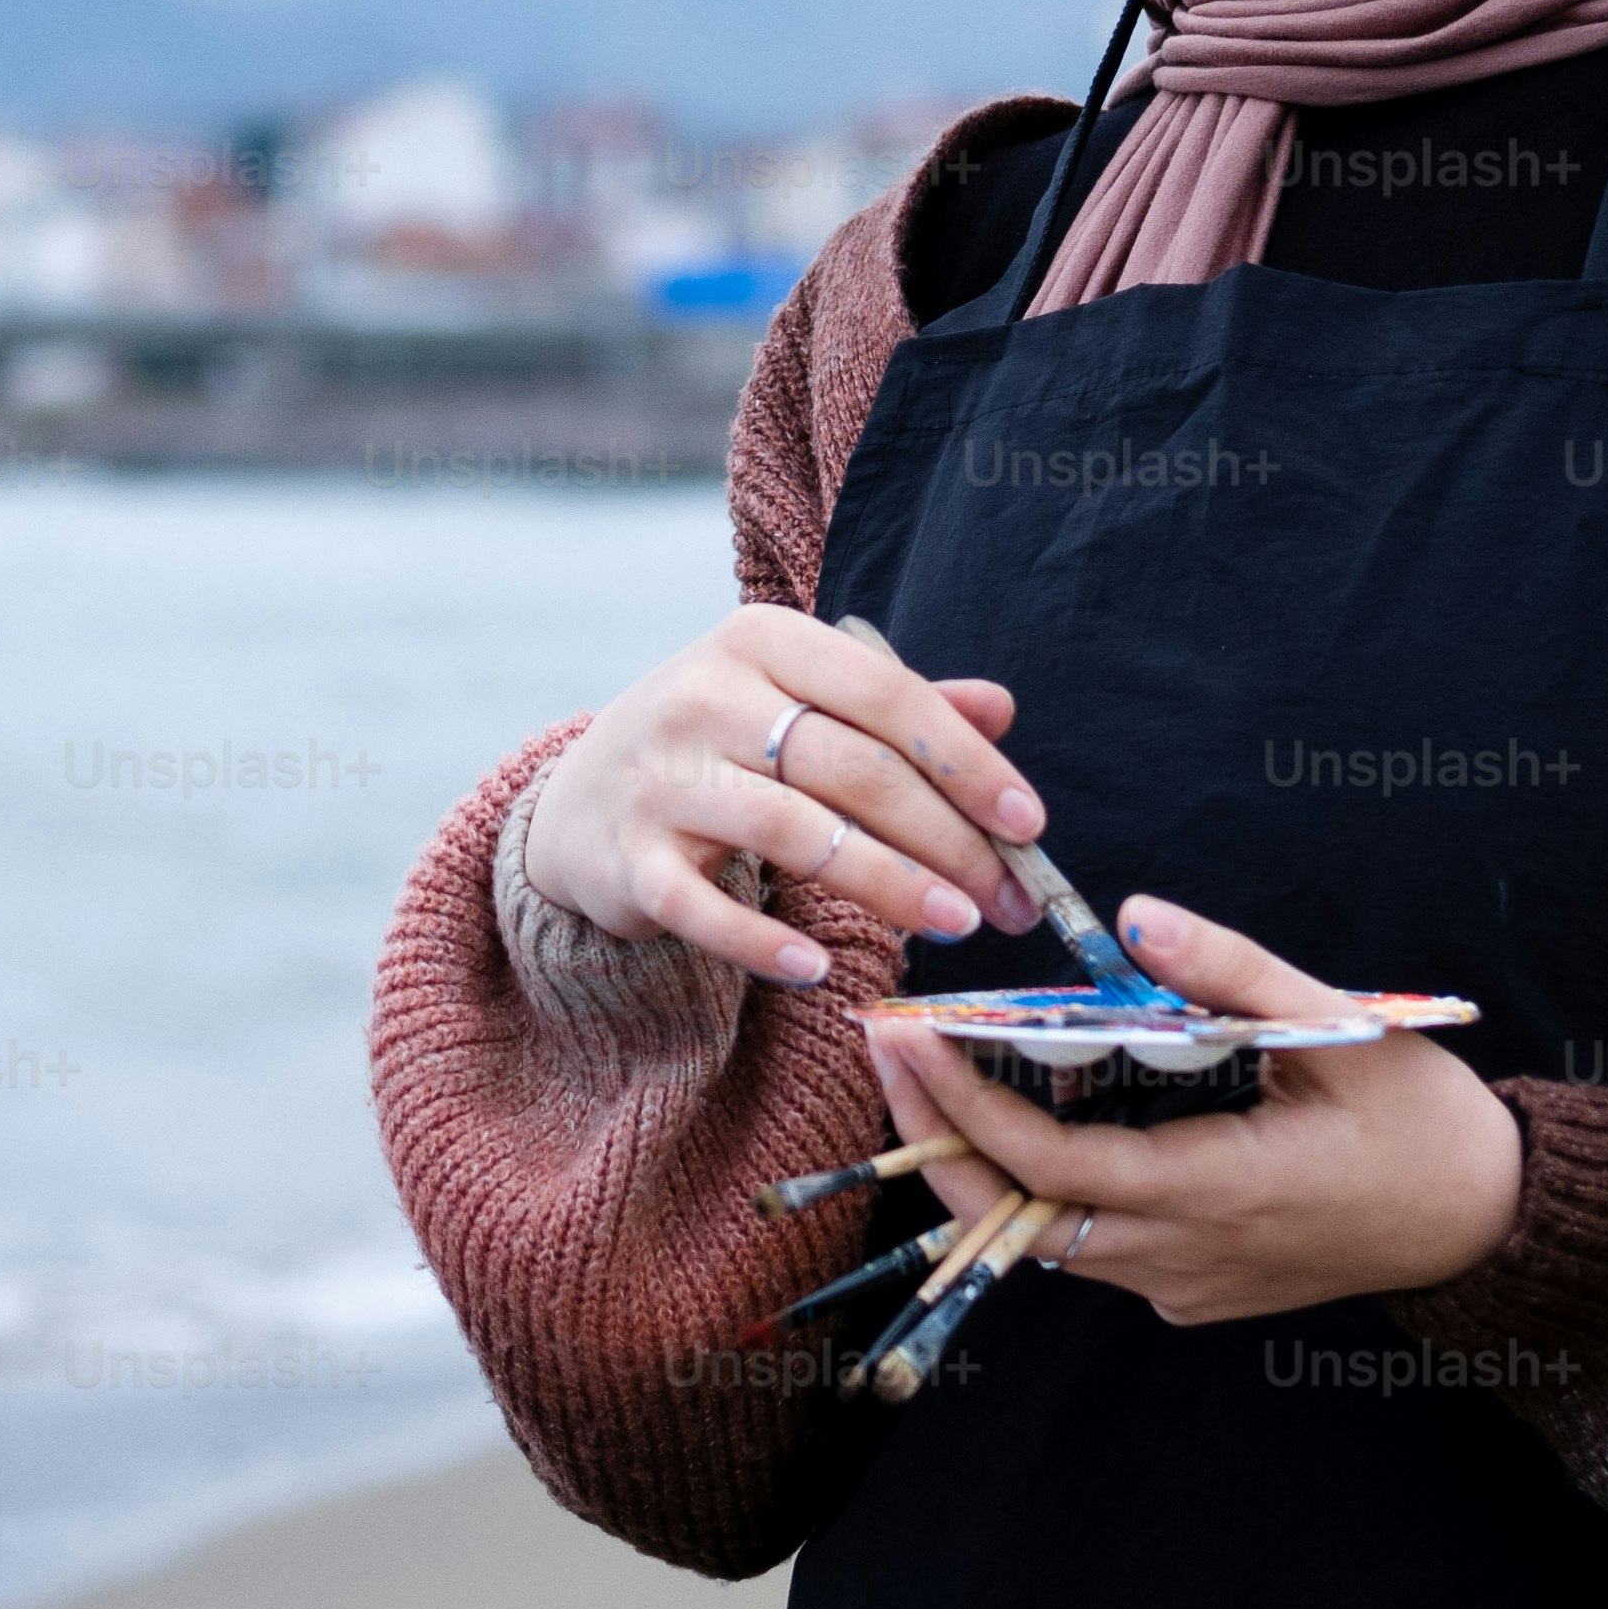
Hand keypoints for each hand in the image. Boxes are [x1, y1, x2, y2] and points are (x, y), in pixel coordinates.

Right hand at [519, 604, 1048, 987]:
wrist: (579, 798)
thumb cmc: (718, 746)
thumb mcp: (798, 700)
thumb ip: (897, 704)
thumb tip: (1002, 707)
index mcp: (761, 641)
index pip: (885, 694)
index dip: (965, 760)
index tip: (1027, 823)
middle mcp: (706, 696)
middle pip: (853, 769)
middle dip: (948, 841)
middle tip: (1009, 900)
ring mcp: (661, 777)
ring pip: (795, 832)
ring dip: (889, 885)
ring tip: (957, 926)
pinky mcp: (628, 858)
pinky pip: (704, 907)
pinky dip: (761, 942)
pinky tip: (820, 967)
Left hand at [871, 899, 1522, 1329]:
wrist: (1485, 1223)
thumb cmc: (1424, 1122)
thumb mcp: (1343, 1030)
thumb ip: (1234, 973)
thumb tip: (1137, 916)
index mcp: (1222, 1193)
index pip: (1054, 1166)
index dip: (967, 1107)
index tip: (909, 1036)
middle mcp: (1184, 1258)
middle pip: (1017, 1217)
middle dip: (935, 1136)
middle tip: (885, 1046)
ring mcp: (1184, 1285)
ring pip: (1043, 1238)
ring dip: (978, 1160)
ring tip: (929, 1069)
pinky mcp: (1190, 1289)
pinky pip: (1087, 1244)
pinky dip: (1037, 1183)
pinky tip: (1015, 1111)